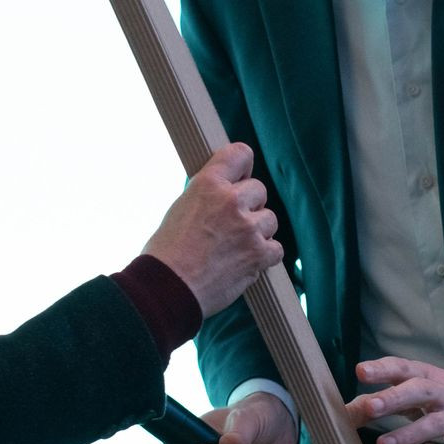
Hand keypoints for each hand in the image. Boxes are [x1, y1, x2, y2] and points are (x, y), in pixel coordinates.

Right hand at [143, 143, 282, 317]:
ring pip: (270, 219)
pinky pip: (276, 248)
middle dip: (248, 205)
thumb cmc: (167, 253)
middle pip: (259, 190)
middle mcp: (232, 201)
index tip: (240, 177)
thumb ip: (209, 195)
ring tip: (233, 246)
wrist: (168, 289)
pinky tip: (244, 261)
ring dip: (257, 231)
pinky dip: (263, 255)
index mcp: (208, 183)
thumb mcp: (182, 207)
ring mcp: (249, 228)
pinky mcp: (259, 254)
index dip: (242, 167)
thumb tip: (230, 190)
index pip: (240, 154)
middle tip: (229, 224)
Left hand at [343, 358, 443, 443]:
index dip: (384, 369)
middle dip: (394, 398)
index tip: (361, 371)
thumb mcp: (431, 390)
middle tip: (369, 407)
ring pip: (435, 425)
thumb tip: (352, 407)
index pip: (407, 369)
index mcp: (433, 379)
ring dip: (408, 436)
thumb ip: (393, 397)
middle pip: (421, 392)